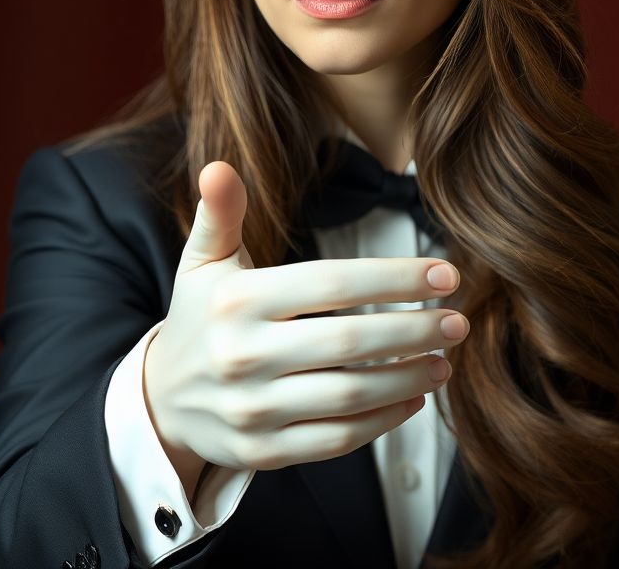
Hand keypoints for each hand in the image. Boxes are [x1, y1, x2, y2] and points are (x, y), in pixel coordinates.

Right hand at [143, 161, 466, 495]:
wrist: (160, 399)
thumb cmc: (200, 317)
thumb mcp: (202, 261)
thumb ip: (221, 213)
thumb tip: (219, 165)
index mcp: (237, 300)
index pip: (331, 284)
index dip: (394, 278)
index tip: (445, 274)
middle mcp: (243, 356)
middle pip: (349, 342)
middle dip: (414, 330)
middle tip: (458, 320)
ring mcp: (252, 409)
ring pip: (349, 396)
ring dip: (408, 378)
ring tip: (445, 359)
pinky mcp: (262, 452)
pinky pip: (335, 440)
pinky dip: (382, 421)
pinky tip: (413, 397)